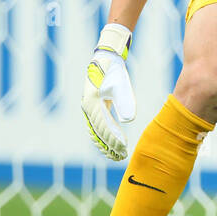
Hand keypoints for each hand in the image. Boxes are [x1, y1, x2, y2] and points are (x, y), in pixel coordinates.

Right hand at [81, 23, 135, 159]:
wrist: (105, 58)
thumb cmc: (114, 71)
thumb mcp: (121, 85)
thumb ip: (124, 102)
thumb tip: (128, 121)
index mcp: (93, 103)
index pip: (104, 127)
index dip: (113, 140)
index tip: (123, 149)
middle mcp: (88, 107)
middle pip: (98, 132)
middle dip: (109, 146)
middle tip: (121, 157)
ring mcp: (89, 107)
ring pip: (95, 131)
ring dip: (105, 144)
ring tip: (115, 155)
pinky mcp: (93, 106)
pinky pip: (96, 126)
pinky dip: (102, 136)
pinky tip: (108, 145)